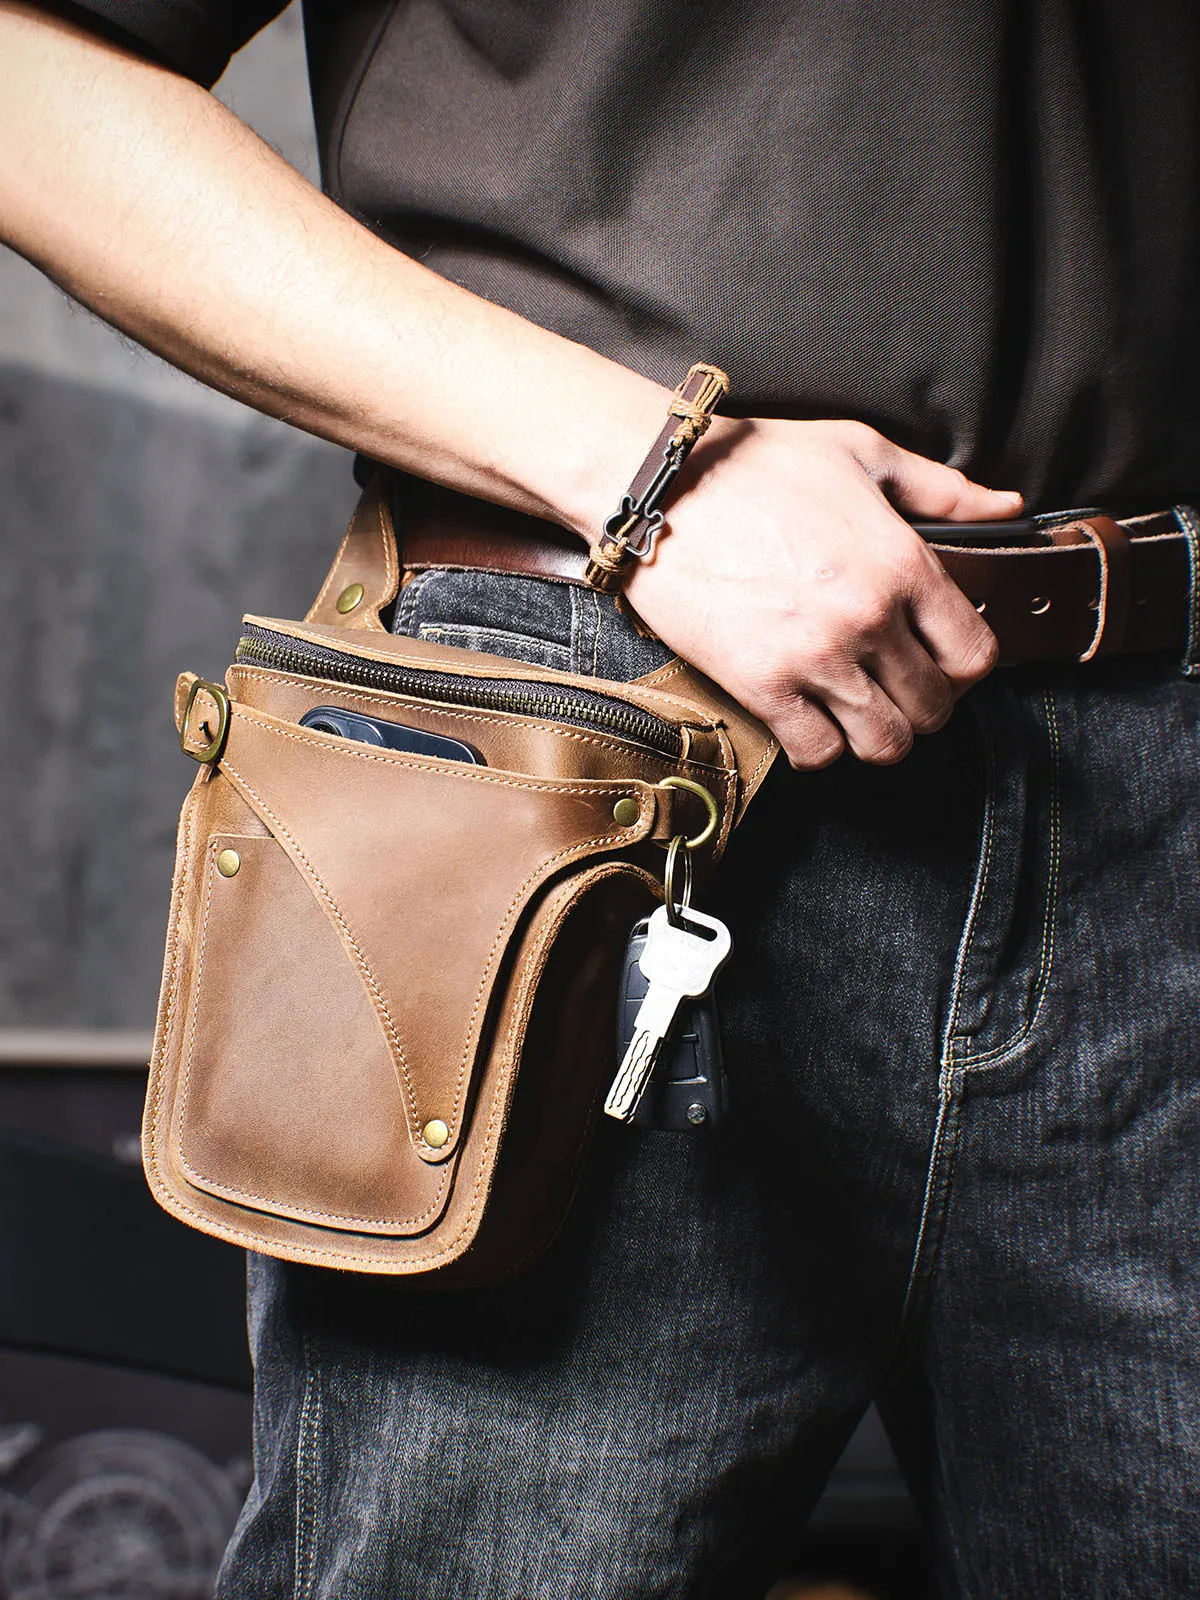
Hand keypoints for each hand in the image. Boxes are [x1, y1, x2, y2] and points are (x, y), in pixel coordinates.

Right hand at [623, 418, 1018, 768]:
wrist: (657, 486)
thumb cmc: (753, 463)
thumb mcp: (861, 452)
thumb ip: (940, 488)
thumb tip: (1005, 507)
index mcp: (902, 562)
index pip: (975, 653)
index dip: (966, 668)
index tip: (942, 662)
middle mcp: (868, 617)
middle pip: (934, 707)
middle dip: (924, 706)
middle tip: (898, 691)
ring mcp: (815, 656)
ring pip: (883, 743)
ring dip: (878, 737)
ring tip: (860, 714)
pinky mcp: (761, 684)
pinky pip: (817, 752)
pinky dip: (820, 748)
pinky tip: (810, 721)